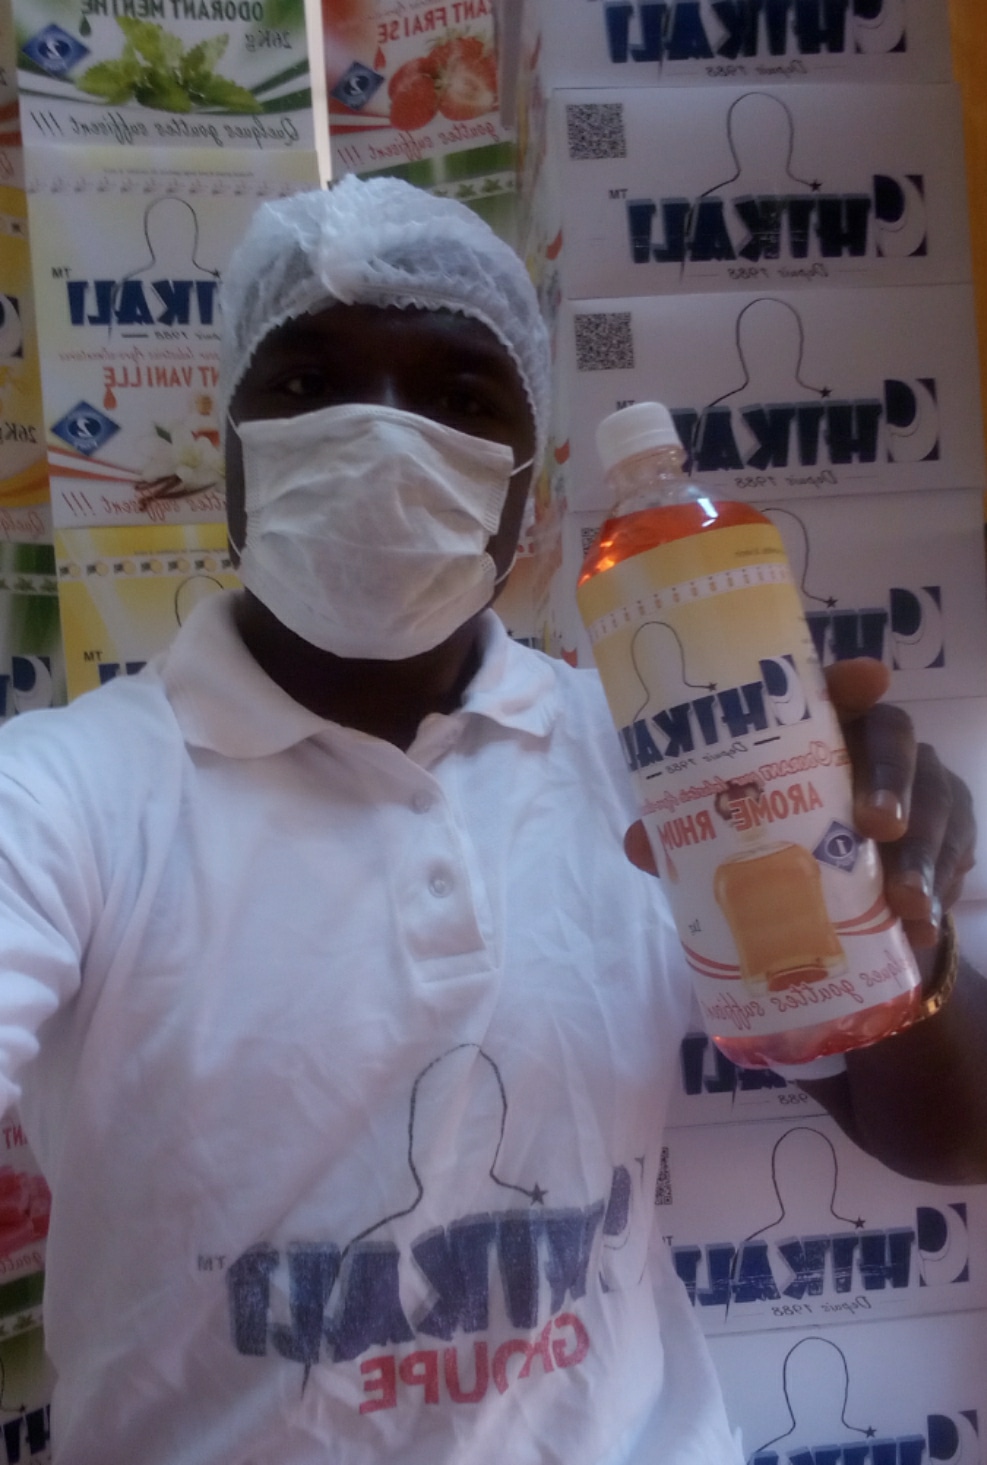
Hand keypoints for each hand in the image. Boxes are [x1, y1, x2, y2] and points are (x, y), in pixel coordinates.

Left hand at [624, 658, 975, 951]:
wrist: (854, 892)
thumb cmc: (788, 837)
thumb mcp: (741, 833)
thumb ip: (693, 833)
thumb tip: (642, 844)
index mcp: (822, 731)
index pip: (836, 690)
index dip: (851, 680)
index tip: (870, 676)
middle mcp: (877, 746)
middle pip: (897, 737)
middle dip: (892, 777)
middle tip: (876, 825)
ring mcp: (924, 787)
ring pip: (936, 800)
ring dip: (922, 852)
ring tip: (904, 901)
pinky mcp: (951, 834)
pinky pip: (955, 855)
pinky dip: (940, 892)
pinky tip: (923, 926)